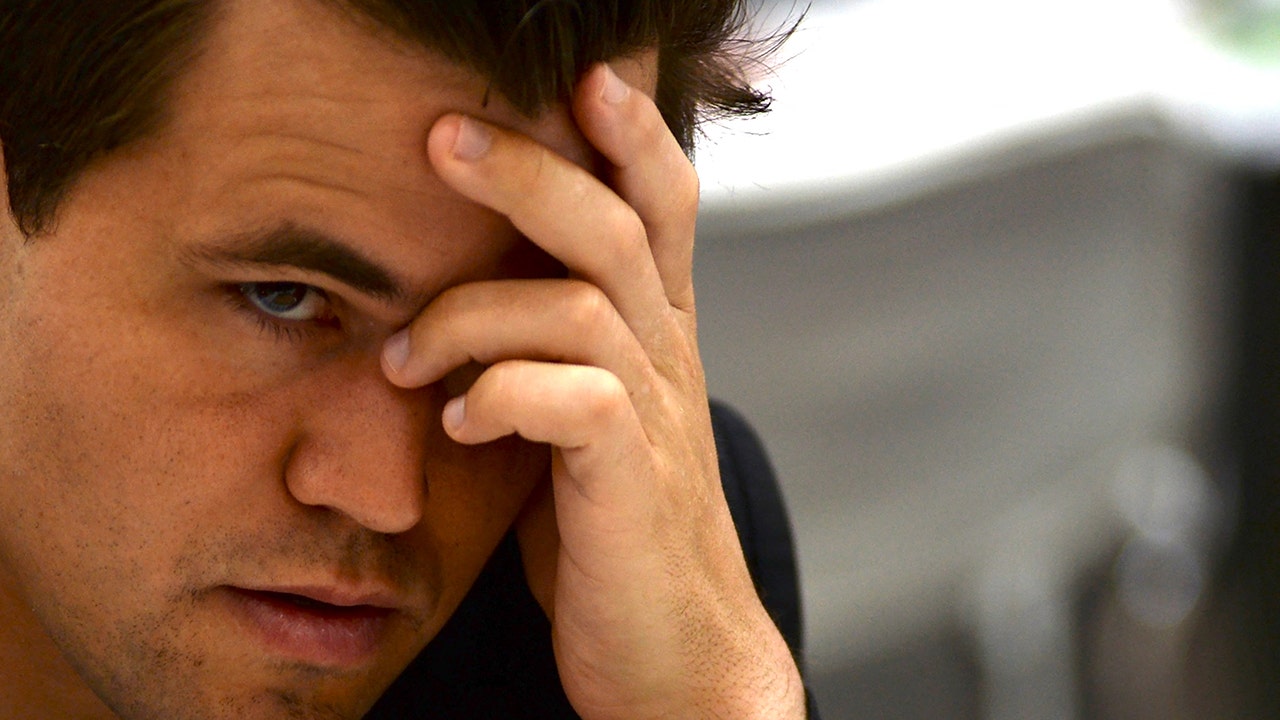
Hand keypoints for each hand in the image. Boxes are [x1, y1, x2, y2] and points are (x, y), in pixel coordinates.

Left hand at [383, 62, 804, 719]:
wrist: (672, 651)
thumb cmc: (610, 529)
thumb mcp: (582, 419)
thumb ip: (548, 351)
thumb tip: (461, 297)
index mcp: (655, 335)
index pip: (662, 205)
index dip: (633, 132)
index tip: (583, 74)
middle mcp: (667, 359)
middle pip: (618, 226)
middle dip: (531, 169)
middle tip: (440, 136)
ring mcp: (658, 418)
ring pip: (583, 303)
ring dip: (472, 313)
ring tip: (408, 358)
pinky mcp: (632, 481)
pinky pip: (574, 399)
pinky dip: (502, 392)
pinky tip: (461, 422)